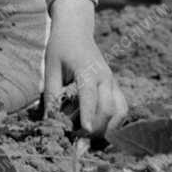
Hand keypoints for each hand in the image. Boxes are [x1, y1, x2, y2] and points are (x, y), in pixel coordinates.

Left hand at [44, 0, 126, 136]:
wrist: (76, 29)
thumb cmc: (60, 48)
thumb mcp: (51, 68)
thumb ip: (51, 95)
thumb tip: (50, 122)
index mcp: (87, 69)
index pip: (90, 95)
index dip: (88, 114)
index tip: (86, 132)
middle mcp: (104, 76)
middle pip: (108, 107)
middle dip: (97, 128)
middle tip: (79, 142)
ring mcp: (112, 81)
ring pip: (120, 109)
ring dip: (108, 127)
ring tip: (90, 136)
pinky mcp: (115, 85)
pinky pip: (122, 107)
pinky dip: (115, 121)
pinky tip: (100, 128)